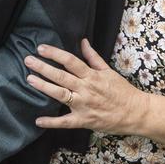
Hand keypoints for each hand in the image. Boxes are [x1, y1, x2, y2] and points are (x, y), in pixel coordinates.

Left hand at [24, 38, 146, 136]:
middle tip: (28, 60)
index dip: (54, 54)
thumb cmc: (122, 91)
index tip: (41, 48)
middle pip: (61, 76)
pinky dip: (52, 122)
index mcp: (91, 76)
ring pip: (61, 95)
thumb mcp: (109, 71)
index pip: (70, 61)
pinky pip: (65, 122)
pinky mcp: (84, 121)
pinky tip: (38, 120)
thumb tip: (82, 41)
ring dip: (44, 87)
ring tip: (30, 79)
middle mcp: (86, 89)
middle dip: (43, 68)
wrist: (136, 113)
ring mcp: (84, 106)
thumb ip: (93, 57)